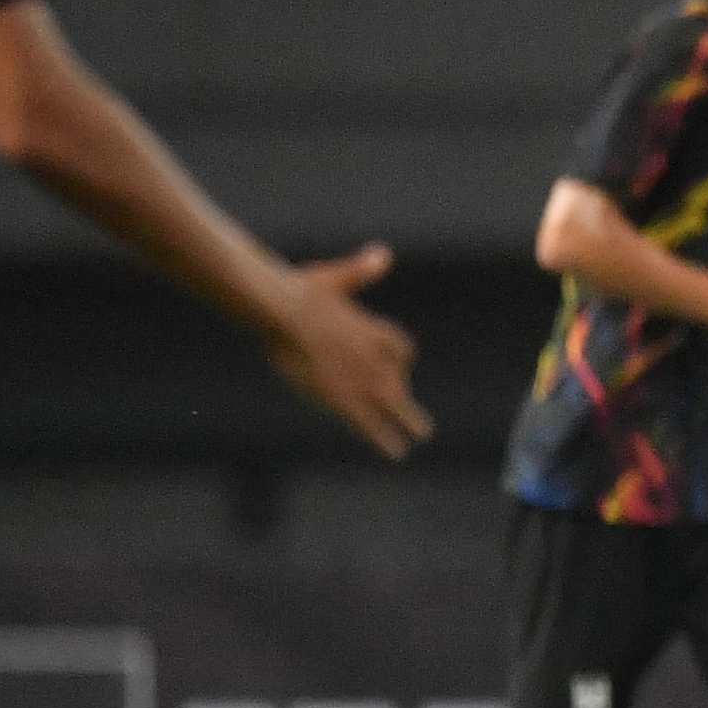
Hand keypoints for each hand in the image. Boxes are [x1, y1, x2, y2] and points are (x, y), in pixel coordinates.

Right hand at [267, 244, 431, 457]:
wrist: (286, 312)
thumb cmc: (303, 291)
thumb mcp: (337, 277)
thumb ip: (362, 270)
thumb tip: (384, 254)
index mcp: (374, 331)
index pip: (400, 349)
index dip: (399, 359)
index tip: (400, 366)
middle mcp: (376, 358)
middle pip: (400, 380)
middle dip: (404, 395)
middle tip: (416, 411)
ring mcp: (362, 380)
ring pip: (393, 405)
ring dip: (408, 421)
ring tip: (421, 435)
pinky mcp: (344, 399)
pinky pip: (369, 425)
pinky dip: (384, 439)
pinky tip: (396, 452)